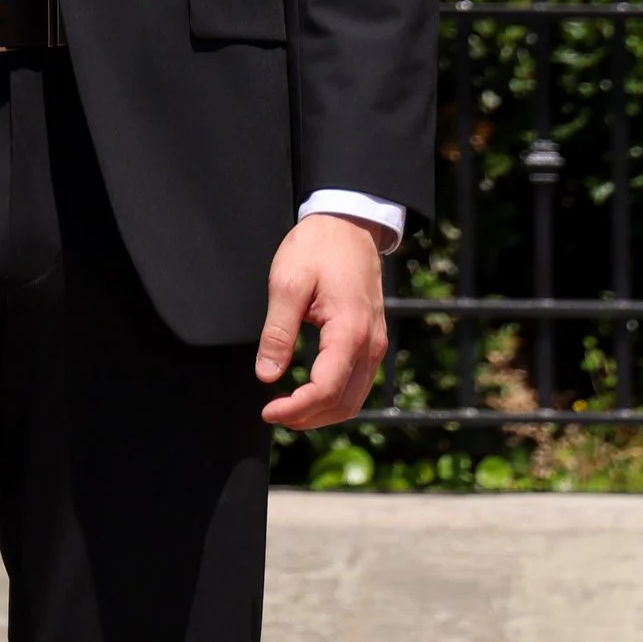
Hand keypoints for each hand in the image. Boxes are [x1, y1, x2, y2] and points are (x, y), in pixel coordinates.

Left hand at [255, 214, 388, 431]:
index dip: (296, 409)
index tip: (268, 411)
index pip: (325, 390)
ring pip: (354, 399)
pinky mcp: (374, 340)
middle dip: (308, 418)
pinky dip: (336, 398)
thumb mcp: (287, 283)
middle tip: (274, 414)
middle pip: (343, 404)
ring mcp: (376, 344)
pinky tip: (311, 394)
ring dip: (323, 413)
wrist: (349, 223)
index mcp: (349, 330)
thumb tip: (266, 376)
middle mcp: (370, 344)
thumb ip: (277, 332)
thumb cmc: (317, 248)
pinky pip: (359, 383)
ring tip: (289, 410)